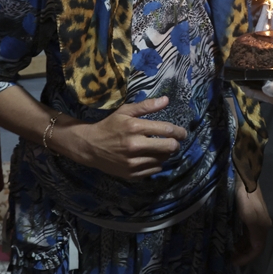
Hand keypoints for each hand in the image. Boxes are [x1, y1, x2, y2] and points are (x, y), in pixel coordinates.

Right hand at [53, 96, 187, 178]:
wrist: (89, 146)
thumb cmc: (109, 125)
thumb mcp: (125, 111)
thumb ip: (146, 106)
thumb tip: (166, 100)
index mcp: (135, 127)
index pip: (166, 130)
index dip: (179, 131)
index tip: (183, 132)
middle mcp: (135, 145)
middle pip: (168, 147)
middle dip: (175, 144)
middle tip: (175, 142)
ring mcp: (133, 162)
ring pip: (162, 159)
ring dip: (165, 154)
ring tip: (161, 149)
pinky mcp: (131, 174)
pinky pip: (154, 170)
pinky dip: (156, 164)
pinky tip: (151, 157)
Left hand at [232, 181, 270, 265]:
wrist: (245, 178)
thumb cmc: (245, 197)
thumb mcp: (247, 216)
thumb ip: (249, 234)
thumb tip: (250, 249)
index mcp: (262, 227)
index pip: (257, 249)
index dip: (246, 258)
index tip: (233, 262)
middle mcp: (263, 225)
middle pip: (255, 246)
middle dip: (243, 254)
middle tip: (229, 257)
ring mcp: (258, 219)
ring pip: (252, 239)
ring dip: (242, 247)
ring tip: (229, 250)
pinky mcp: (253, 214)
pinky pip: (249, 232)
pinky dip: (241, 239)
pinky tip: (232, 238)